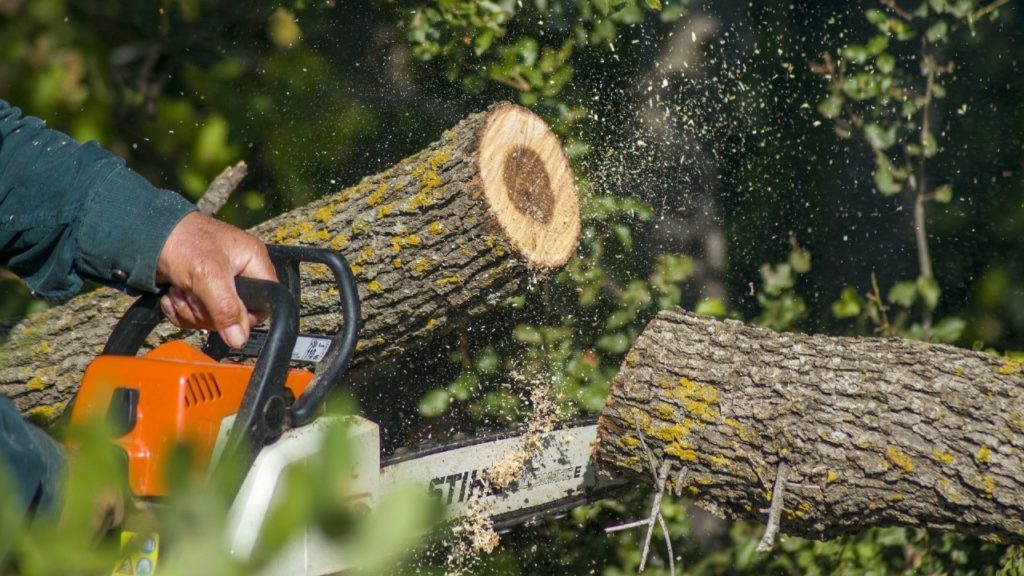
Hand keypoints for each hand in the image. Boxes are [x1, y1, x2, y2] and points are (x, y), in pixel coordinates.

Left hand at [155, 212, 276, 347]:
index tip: (225, 312)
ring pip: (213, 319)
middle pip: (235, 317)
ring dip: (190, 310)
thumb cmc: (183, 240)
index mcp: (252, 263)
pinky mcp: (198, 293)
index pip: (265, 303)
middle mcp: (238, 274)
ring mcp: (217, 285)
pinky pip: (195, 317)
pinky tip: (173, 294)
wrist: (145, 234)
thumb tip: (239, 340)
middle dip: (208, 311)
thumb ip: (226, 308)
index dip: (246, 315)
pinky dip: (180, 311)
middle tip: (193, 293)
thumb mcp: (208, 275)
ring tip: (180, 289)